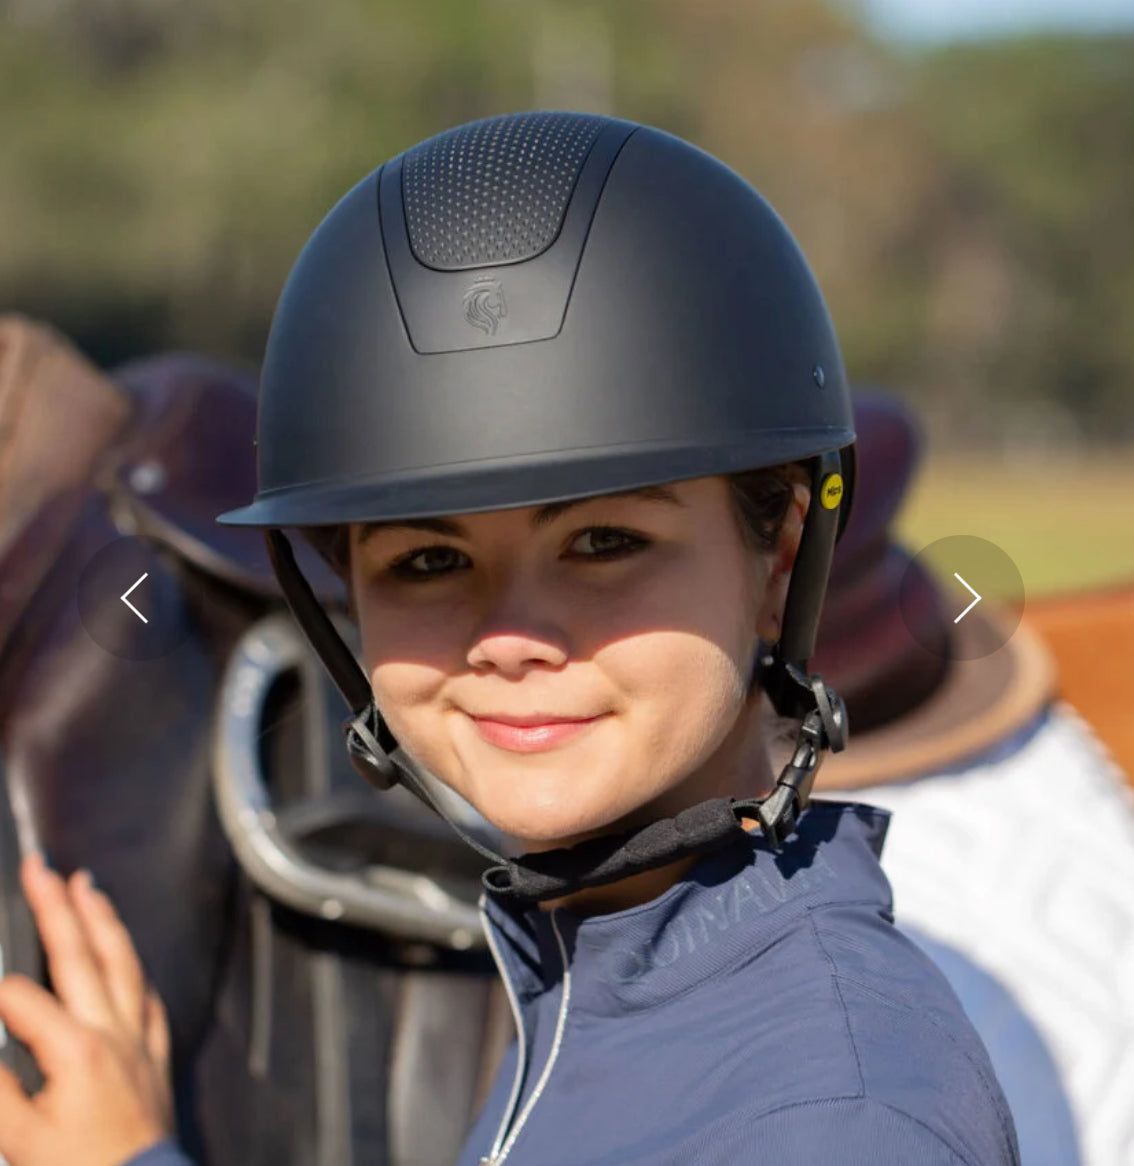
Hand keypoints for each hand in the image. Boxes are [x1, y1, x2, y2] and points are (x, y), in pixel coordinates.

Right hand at [0, 852, 174, 1165]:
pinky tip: (126, 954)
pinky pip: (147, 994)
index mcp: (76, 1048)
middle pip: (81, 955)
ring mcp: (138, 1036)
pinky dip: (133, 967)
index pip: (21, 1001)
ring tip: (86, 884)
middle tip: (42, 868)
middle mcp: (113, 1029)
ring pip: (123, 961)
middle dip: (57, 906)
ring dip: (103, 919)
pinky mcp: (154, 1051)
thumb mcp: (17, 1139)